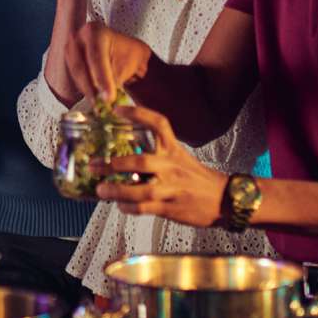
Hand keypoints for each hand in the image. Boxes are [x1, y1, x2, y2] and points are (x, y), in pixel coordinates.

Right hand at [62, 21, 152, 104]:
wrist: (122, 52)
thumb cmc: (127, 56)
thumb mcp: (125, 65)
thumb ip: (113, 80)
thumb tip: (106, 99)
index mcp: (95, 31)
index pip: (96, 57)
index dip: (102, 79)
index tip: (109, 97)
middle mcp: (78, 37)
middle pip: (81, 66)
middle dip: (91, 88)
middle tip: (101, 104)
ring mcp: (70, 48)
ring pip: (76, 74)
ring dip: (87, 90)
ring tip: (99, 104)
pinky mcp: (68, 60)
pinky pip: (74, 77)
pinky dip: (84, 88)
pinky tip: (94, 97)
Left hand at [94, 106, 229, 227]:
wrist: (225, 200)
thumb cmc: (197, 178)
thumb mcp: (180, 158)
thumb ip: (156, 154)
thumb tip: (123, 155)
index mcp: (174, 150)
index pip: (159, 125)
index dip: (138, 114)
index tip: (117, 109)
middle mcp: (172, 167)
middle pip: (141, 162)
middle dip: (113, 164)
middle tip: (92, 164)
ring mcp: (172, 189)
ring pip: (140, 191)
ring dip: (116, 190)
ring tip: (100, 189)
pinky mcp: (171, 208)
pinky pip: (144, 208)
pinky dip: (128, 207)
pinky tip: (120, 205)